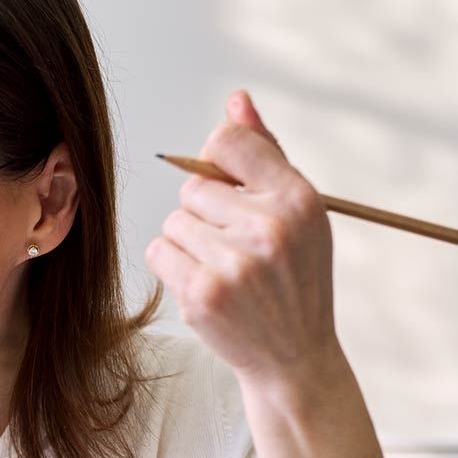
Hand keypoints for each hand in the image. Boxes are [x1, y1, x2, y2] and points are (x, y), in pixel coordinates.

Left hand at [145, 90, 341, 388]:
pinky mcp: (202, 293)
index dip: (218, 162)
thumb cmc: (294, 278)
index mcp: (298, 198)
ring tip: (226, 268)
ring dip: (189, 242)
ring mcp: (234, 262)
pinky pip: (159, 251)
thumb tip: (236, 100)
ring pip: (174, 220)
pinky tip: (208, 284)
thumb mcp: (298, 213)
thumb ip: (264, 155)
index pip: (229, 141)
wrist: (294, 357)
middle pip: (194, 186)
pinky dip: (174, 266)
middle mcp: (269, 226)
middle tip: (237, 245)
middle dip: (206, 211)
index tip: (231, 188)